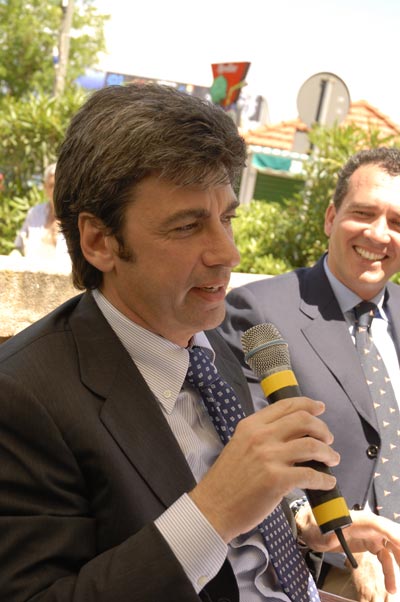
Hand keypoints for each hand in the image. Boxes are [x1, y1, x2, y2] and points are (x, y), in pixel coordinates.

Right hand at [189, 397, 338, 541]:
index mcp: (251, 425)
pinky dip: (324, 479)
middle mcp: (261, 436)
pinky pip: (311, 475)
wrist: (213, 507)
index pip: (286, 405)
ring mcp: (269, 457)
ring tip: (332, 459)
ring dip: (328, 453)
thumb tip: (291, 434)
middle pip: (304, 421)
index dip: (308, 404)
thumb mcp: (240, 445)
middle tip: (328, 439)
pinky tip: (327, 483)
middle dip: (322, 429)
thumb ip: (262, 436)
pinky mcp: (277, 480)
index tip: (320, 408)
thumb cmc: (226, 480)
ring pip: (312, 446)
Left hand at [297, 506, 399, 596]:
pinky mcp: (369, 543)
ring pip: (390, 549)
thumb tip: (333, 537)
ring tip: (393, 588)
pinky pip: (384, 556)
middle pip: (391, 535)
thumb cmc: (315, 526)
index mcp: (357, 519)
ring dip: (397, 564)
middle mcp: (368, 525)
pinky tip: (390, 585)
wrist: (311, 528)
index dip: (392, 533)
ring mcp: (370, 534)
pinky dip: (389, 570)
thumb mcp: (320, 532)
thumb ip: (328, 535)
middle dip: (399, 549)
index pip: (379, 524)